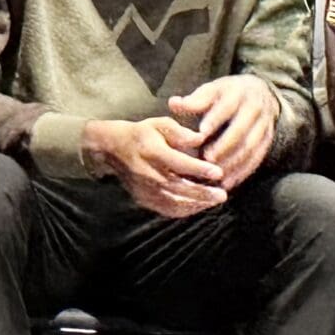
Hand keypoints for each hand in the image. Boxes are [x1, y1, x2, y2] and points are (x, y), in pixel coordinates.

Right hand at [84, 116, 228, 217]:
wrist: (112, 149)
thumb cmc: (142, 134)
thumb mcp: (159, 124)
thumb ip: (180, 132)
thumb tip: (201, 139)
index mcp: (151, 152)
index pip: (178, 163)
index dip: (199, 169)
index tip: (218, 172)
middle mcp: (147, 173)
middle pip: (178, 187)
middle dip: (202, 193)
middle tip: (222, 194)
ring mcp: (144, 189)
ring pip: (173, 202)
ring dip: (197, 204)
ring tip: (215, 200)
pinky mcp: (143, 199)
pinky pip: (167, 210)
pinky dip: (185, 210)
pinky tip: (200, 205)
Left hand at [170, 75, 277, 190]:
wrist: (259, 93)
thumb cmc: (226, 95)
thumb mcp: (211, 91)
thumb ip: (194, 101)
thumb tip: (174, 104)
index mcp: (239, 93)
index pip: (228, 106)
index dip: (215, 119)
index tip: (201, 133)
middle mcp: (255, 108)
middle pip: (242, 129)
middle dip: (225, 145)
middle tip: (207, 159)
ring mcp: (264, 126)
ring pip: (251, 146)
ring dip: (234, 162)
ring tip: (216, 175)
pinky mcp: (267, 141)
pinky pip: (257, 159)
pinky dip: (242, 172)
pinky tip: (228, 183)